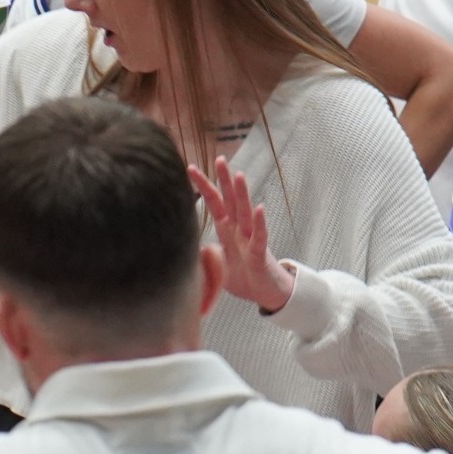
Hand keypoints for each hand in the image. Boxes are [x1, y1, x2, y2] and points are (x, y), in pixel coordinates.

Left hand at [187, 156, 295, 313]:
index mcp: (227, 232)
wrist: (268, 295)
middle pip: (231, 201)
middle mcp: (239, 231)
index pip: (215, 204)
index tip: (191, 168)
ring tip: (239, 174)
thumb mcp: (216, 266)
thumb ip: (203, 255)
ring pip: (246, 213)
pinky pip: (260, 237)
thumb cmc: (245, 279)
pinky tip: (259, 208)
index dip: (204, 187)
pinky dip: (260, 223)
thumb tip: (184, 248)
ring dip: (243, 194)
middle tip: (220, 158)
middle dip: (225, 180)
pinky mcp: (260, 255)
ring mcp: (251, 241)